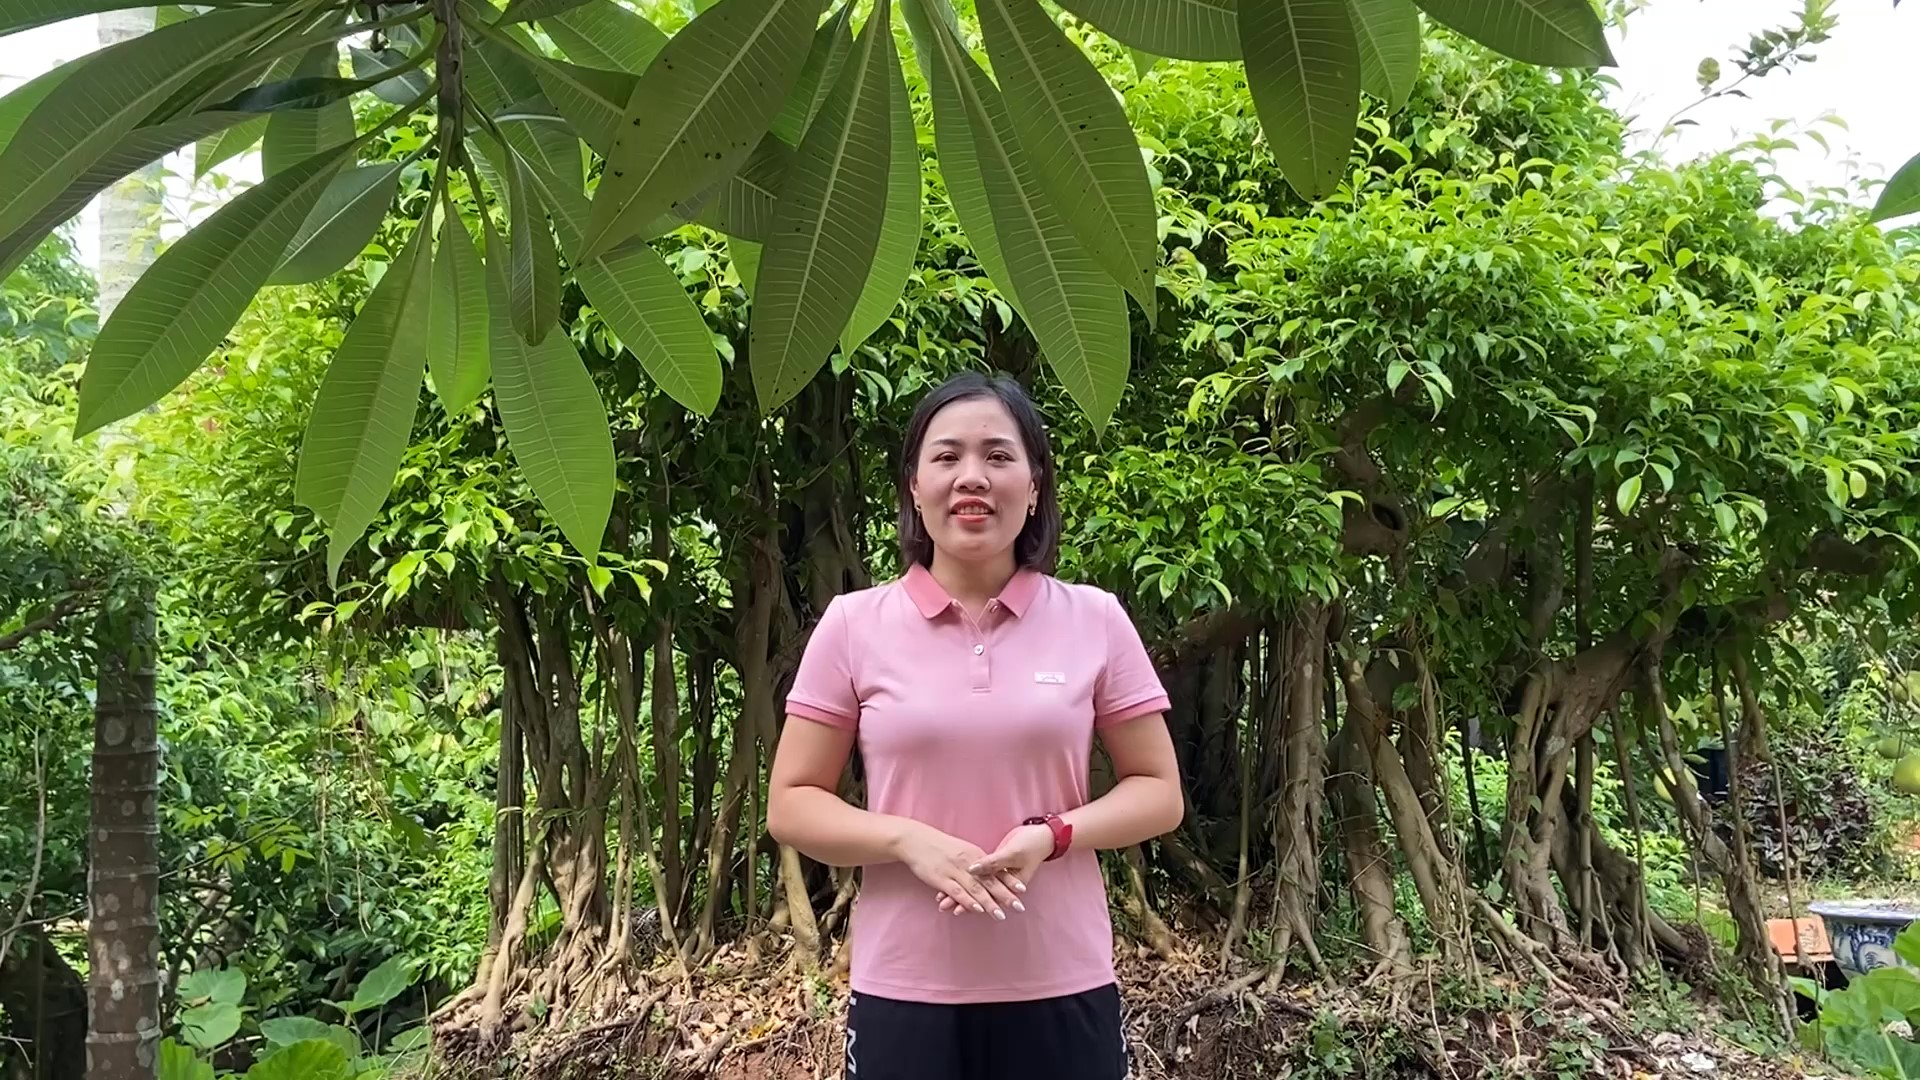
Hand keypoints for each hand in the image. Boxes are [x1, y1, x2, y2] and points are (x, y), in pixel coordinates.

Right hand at [894, 821, 1015, 919]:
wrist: (915, 839)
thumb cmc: (937, 846)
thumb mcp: (960, 850)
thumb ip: (973, 862)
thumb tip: (984, 873)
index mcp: (974, 855)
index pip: (995, 870)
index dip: (1009, 881)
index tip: (1022, 890)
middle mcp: (968, 863)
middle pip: (990, 881)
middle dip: (1005, 895)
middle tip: (1019, 907)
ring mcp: (955, 871)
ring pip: (976, 889)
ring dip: (989, 903)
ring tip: (1001, 915)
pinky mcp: (941, 878)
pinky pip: (957, 891)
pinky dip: (968, 901)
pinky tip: (977, 909)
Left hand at [936, 823, 1050, 914]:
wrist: (1042, 835)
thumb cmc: (1030, 845)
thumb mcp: (1013, 853)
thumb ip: (993, 863)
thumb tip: (972, 869)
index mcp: (1008, 882)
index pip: (986, 894)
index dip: (970, 901)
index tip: (955, 909)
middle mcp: (1002, 882)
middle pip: (979, 894)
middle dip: (962, 901)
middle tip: (943, 907)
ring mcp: (998, 874)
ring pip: (978, 887)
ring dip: (962, 893)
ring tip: (943, 900)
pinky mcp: (995, 865)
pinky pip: (979, 876)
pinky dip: (968, 880)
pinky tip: (953, 884)